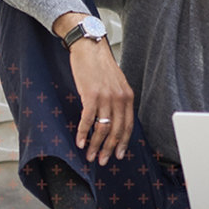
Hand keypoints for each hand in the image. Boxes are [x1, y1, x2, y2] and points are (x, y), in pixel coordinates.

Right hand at [55, 13, 134, 165]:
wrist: (89, 47)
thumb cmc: (100, 65)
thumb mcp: (116, 83)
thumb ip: (118, 100)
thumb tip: (114, 120)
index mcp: (128, 97)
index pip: (128, 126)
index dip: (123, 143)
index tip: (118, 155)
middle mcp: (120, 98)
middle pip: (116, 130)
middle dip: (109, 149)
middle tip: (103, 161)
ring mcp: (106, 97)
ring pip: (103, 128)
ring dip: (96, 145)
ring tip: (90, 155)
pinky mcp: (91, 95)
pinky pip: (88, 120)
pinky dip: (83, 133)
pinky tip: (80, 142)